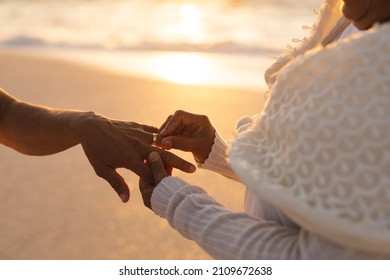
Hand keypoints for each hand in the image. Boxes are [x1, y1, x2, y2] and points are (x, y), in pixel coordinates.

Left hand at [75, 112, 194, 202]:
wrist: (91, 127)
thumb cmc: (95, 151)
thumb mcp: (102, 169)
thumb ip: (117, 184)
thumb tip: (127, 200)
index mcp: (129, 159)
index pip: (149, 173)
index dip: (160, 181)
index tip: (171, 188)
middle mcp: (137, 146)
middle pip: (163, 157)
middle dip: (179, 164)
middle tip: (193, 169)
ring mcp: (139, 135)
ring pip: (162, 144)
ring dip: (175, 151)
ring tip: (187, 156)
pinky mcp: (138, 127)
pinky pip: (154, 132)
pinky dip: (163, 137)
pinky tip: (171, 142)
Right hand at [159, 110, 214, 163]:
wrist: (215, 158)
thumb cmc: (209, 152)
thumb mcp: (195, 147)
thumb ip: (179, 143)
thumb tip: (163, 143)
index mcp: (199, 120)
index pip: (180, 115)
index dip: (170, 124)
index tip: (163, 134)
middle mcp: (192, 121)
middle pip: (174, 119)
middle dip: (166, 129)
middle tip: (159, 140)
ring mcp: (188, 127)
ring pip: (171, 126)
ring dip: (165, 134)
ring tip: (160, 144)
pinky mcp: (184, 133)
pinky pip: (173, 133)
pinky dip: (168, 139)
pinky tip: (163, 145)